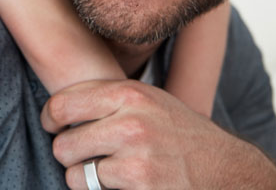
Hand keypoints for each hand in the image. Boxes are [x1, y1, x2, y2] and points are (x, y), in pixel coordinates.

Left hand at [41, 79, 275, 188]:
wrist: (225, 169)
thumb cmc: (179, 133)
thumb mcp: (149, 100)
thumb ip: (110, 98)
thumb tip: (59, 106)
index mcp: (129, 93)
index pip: (64, 104)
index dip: (51, 117)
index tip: (52, 125)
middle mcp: (131, 121)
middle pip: (64, 142)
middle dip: (69, 152)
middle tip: (84, 154)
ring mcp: (136, 156)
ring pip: (75, 173)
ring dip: (83, 177)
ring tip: (105, 170)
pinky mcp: (140, 185)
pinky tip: (122, 184)